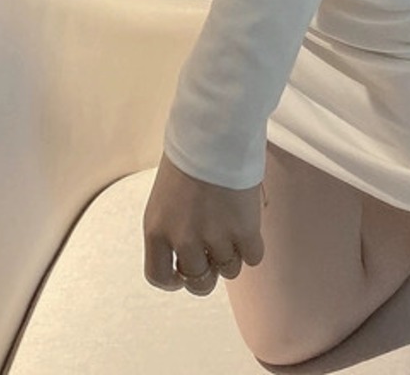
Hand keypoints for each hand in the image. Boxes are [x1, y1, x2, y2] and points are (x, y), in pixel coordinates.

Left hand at [142, 152, 264, 295]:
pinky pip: (253, 257)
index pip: (158, 276)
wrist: (214, 129)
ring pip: (229, 270)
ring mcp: (215, 238)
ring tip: (233, 225)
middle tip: (215, 254)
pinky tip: (248, 224)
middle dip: (208, 271)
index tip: (183, 274)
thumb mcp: (165, 195)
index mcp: (156, 229)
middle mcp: (183, 240)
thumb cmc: (188, 151)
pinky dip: (253, 245)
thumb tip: (192, 247)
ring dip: (232, 253)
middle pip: (198, 280)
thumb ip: (173, 225)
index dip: (174, 280)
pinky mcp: (244, 230)